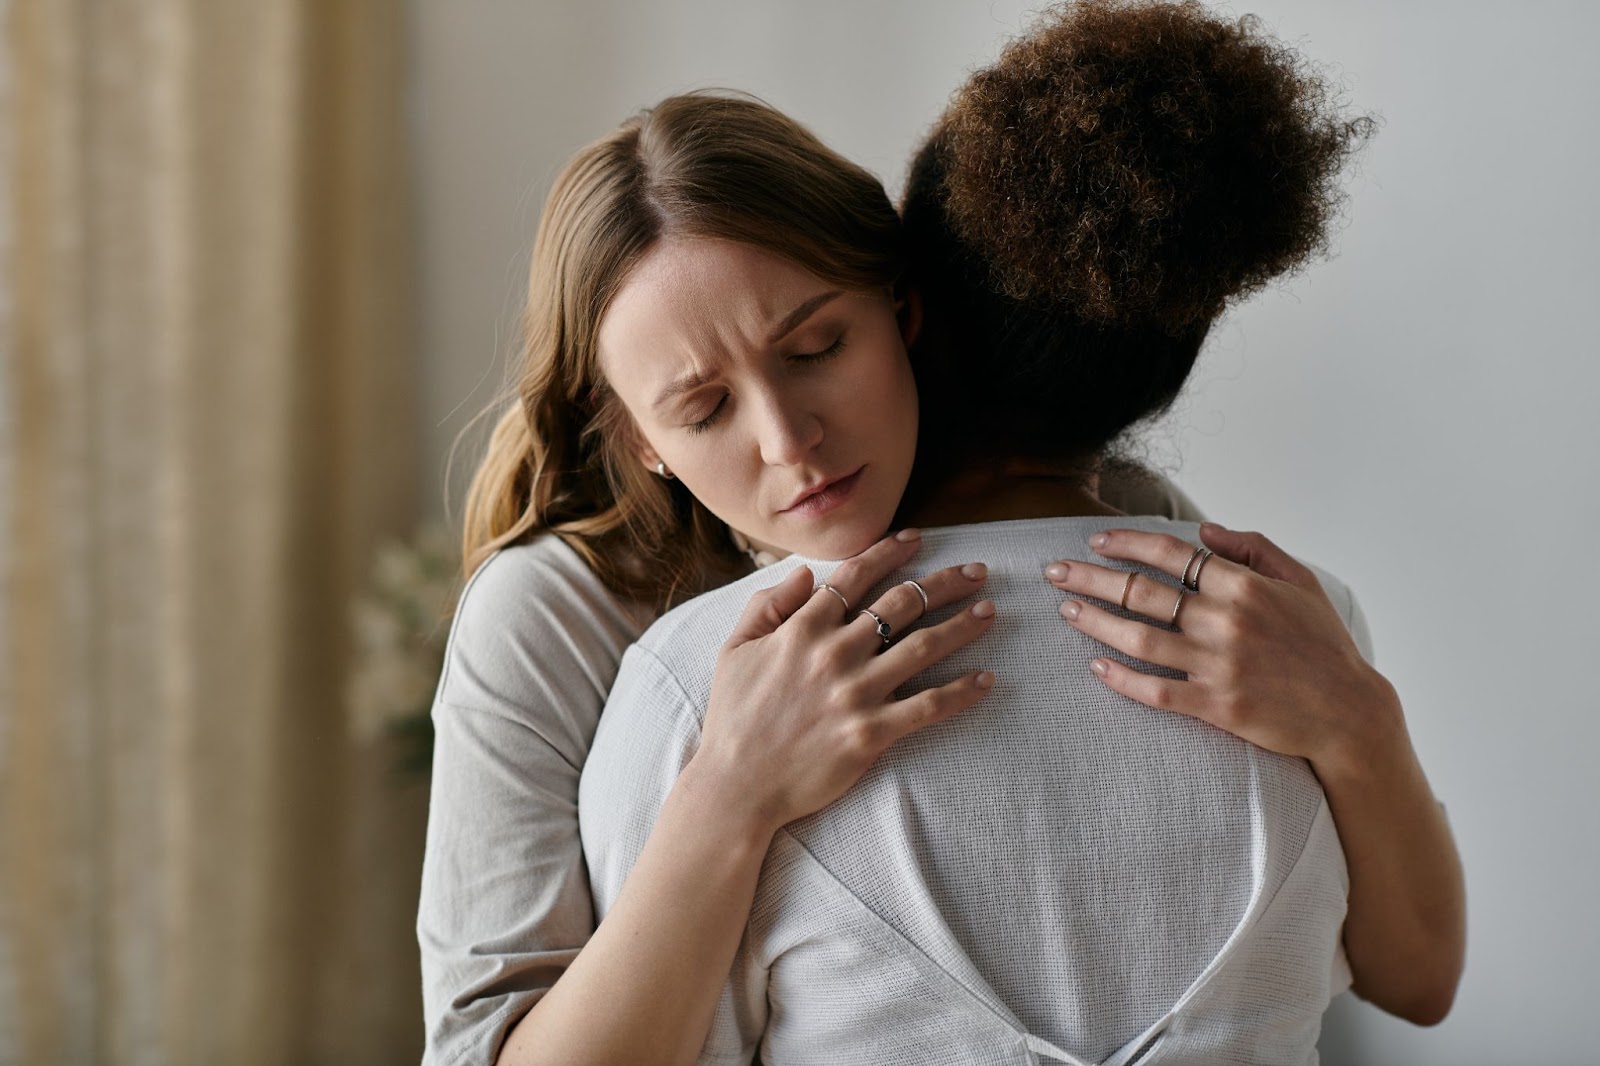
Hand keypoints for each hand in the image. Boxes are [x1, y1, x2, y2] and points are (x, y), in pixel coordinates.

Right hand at [694, 529, 996, 834]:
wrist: (736, 785)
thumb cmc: (733, 718)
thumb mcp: (735, 649)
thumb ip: (767, 605)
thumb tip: (805, 573)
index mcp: (801, 629)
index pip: (855, 576)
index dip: (890, 552)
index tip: (917, 539)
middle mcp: (834, 653)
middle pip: (901, 603)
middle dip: (945, 582)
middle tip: (977, 572)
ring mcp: (855, 693)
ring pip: (923, 647)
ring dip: (962, 625)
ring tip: (990, 610)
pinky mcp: (870, 734)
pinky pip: (927, 706)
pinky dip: (960, 692)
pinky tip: (986, 680)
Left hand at [1044, 522, 1402, 774]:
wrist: (1350, 711)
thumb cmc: (1324, 645)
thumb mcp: (1300, 583)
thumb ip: (1253, 549)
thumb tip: (1205, 529)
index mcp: (1243, 586)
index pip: (1170, 553)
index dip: (1126, 543)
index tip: (1095, 542)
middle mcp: (1225, 621)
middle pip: (1141, 592)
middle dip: (1090, 577)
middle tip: (1055, 572)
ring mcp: (1218, 665)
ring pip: (1139, 638)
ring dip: (1095, 621)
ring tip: (1067, 611)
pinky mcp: (1216, 706)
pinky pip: (1156, 691)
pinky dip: (1122, 678)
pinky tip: (1097, 667)